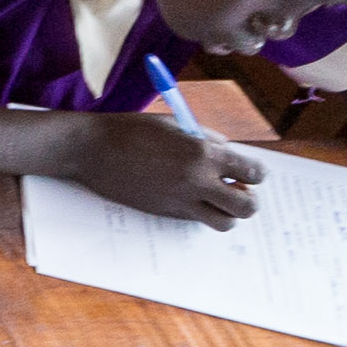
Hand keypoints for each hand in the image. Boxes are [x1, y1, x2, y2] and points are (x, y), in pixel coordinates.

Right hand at [62, 108, 262, 224]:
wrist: (92, 149)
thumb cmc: (133, 130)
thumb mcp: (177, 124)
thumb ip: (207, 138)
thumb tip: (228, 151)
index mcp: (204, 153)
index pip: (253, 173)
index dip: (254, 173)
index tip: (247, 171)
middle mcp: (197, 180)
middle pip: (246, 206)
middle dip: (247, 199)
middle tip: (236, 190)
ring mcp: (180, 200)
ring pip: (224, 222)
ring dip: (226, 212)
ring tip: (214, 198)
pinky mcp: (164, 212)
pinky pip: (195, 219)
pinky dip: (199, 212)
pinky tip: (186, 196)